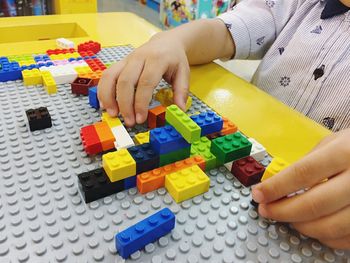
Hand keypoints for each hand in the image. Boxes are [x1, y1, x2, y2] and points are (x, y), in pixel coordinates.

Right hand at [97, 32, 189, 125]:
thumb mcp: (184, 72)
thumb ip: (181, 91)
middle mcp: (139, 57)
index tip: (140, 118)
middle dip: (125, 104)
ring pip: (111, 76)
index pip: (145, 82)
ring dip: (109, 97)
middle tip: (129, 121)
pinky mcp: (119, 62)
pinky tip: (105, 104)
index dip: (140, 102)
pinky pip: (106, 75)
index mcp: (157, 59)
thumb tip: (179, 110)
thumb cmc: (174, 59)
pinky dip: (102, 90)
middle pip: (125, 81)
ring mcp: (127, 59)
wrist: (165, 42)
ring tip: (113, 114)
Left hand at [252, 128, 349, 248]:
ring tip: (287, 218)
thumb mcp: (333, 143)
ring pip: (330, 227)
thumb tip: (278, 183)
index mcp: (345, 153)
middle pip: (314, 204)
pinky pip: (346, 238)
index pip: (302, 173)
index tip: (258, 194)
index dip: (275, 187)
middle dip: (282, 211)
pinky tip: (312, 226)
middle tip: (266, 210)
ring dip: (301, 226)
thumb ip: (308, 161)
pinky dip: (324, 237)